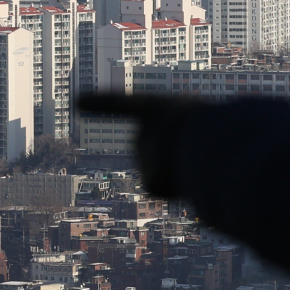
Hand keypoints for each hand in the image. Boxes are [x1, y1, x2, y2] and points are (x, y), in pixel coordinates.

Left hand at [77, 94, 204, 196]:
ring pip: (166, 171)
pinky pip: (168, 187)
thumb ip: (184, 135)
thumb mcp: (200, 117)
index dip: (101, 103)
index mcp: (154, 108)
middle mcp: (142, 133)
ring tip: (200, 159)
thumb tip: (185, 164)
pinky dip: (181, 187)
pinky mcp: (150, 182)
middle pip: (162, 151)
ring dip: (183, 170)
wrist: (211, 138)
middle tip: (198, 148)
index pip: (122, 104)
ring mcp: (143, 159)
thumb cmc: (213, 123)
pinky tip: (191, 177)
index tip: (76, 102)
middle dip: (176, 155)